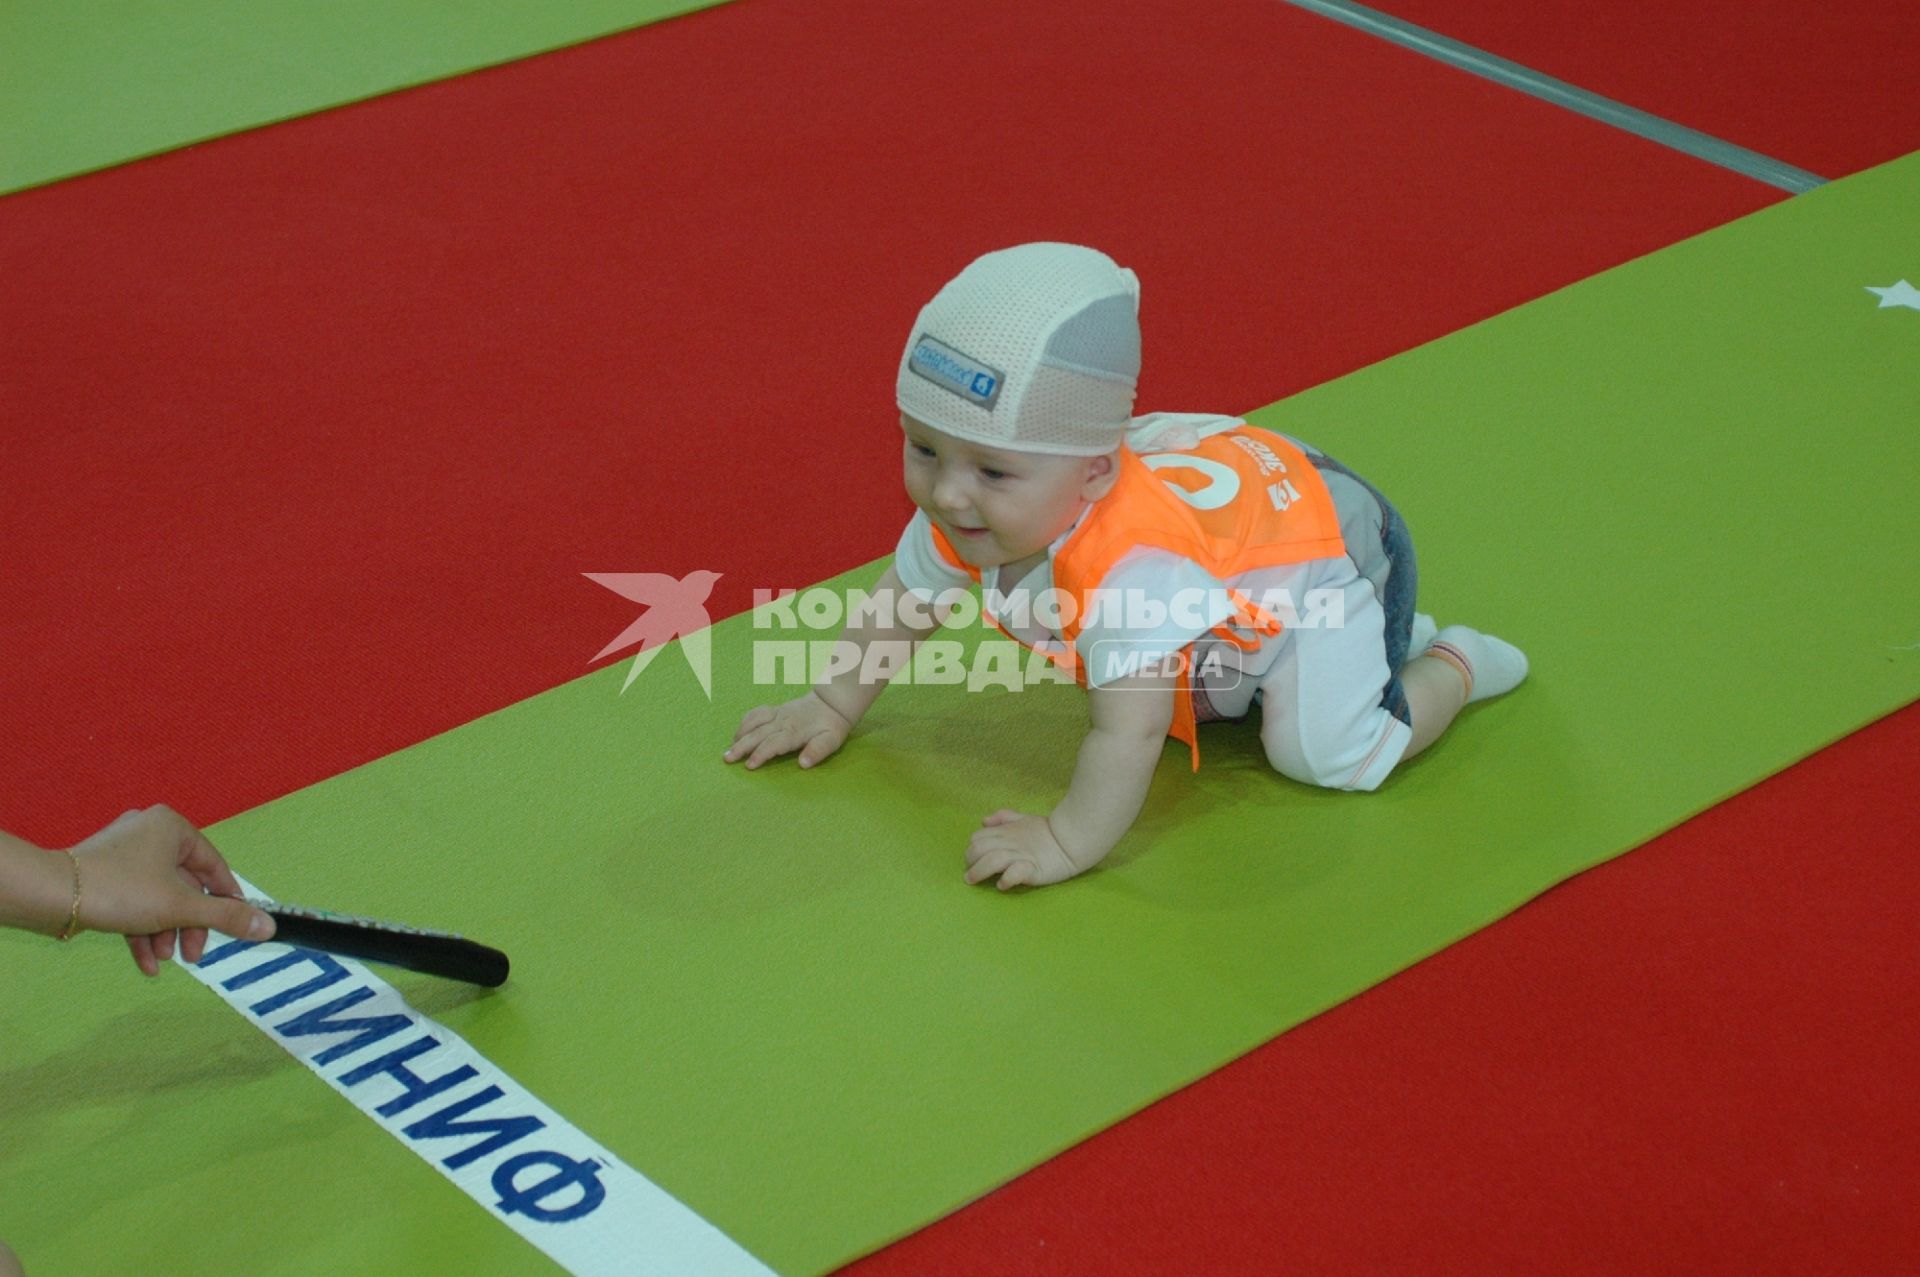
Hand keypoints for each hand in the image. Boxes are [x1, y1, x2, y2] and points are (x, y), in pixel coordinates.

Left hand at [66, 806, 275, 975]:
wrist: (54, 896)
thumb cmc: (122, 890)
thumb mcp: (182, 906)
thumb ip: (227, 917)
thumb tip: (268, 927)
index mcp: (173, 827)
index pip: (214, 867)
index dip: (227, 901)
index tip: (236, 927)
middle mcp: (150, 833)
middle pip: (185, 886)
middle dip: (188, 925)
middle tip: (193, 954)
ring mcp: (124, 853)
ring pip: (158, 897)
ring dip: (165, 932)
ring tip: (164, 960)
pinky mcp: (103, 873)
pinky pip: (134, 900)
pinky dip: (141, 929)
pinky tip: (145, 963)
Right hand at [723, 691, 851, 769]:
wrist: (832, 702)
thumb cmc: (832, 726)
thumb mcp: (831, 741)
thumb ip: (818, 751)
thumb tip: (803, 763)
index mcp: (795, 731)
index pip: (774, 743)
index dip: (761, 754)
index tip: (749, 765)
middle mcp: (783, 721)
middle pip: (758, 733)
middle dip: (742, 746)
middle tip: (727, 758)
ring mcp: (777, 714)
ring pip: (754, 722)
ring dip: (740, 734)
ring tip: (729, 748)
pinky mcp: (775, 710)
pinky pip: (756, 713)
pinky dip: (745, 722)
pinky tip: (738, 733)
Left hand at [964, 810, 1083, 890]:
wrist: (1073, 839)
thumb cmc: (1048, 831)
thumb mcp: (1024, 819)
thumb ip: (1004, 818)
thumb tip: (984, 821)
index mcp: (1006, 831)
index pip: (977, 838)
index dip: (971, 849)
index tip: (973, 860)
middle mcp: (1010, 843)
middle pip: (978, 849)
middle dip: (969, 862)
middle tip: (970, 874)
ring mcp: (1021, 855)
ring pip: (991, 861)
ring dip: (978, 872)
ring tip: (973, 882)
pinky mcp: (1033, 869)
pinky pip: (1014, 873)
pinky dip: (1005, 879)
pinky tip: (1002, 885)